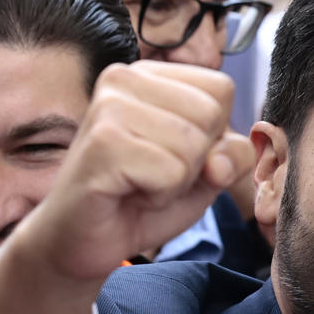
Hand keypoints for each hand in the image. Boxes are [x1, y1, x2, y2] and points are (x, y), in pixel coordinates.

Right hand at [0, 61, 254, 313]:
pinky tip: (127, 193)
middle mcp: (124, 77)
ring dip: (175, 181)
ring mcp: (109, 106)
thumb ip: (233, 154)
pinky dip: (159, 195)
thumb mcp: (205, 173)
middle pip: (211, 114)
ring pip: (193, 145)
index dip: (213, 136)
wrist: (81, 240)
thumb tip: (219, 161)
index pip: (221, 90)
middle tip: (151, 173)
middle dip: (194, 160)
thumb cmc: (140, 199)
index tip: (172, 155)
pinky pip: (171, 171)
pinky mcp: (102, 142)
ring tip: (138, 182)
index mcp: (149, 74)